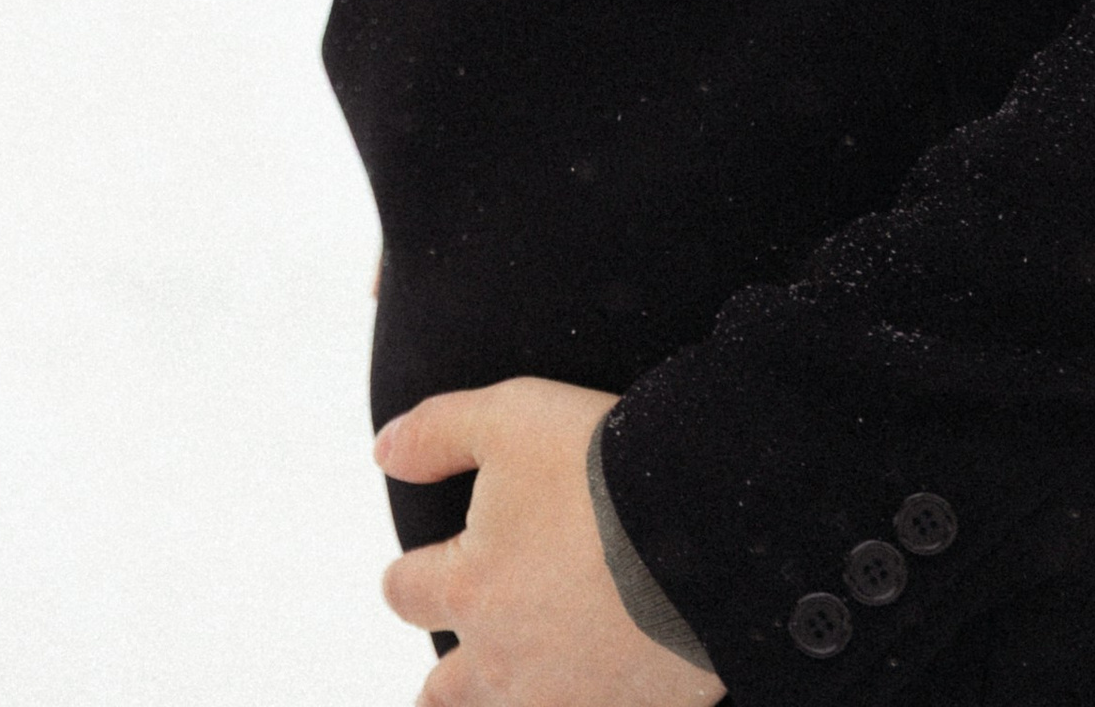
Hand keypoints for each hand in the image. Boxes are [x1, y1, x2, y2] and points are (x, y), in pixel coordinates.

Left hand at [378, 378, 725, 706]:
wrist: (710, 521)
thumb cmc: (605, 464)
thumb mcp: (511, 417)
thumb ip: (436, 432)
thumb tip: (383, 453)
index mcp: (469, 589)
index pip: (405, 593)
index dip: (408, 577)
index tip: (413, 572)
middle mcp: (503, 659)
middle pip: (442, 691)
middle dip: (440, 680)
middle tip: (439, 681)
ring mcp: (565, 697)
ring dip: (498, 700)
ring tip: (508, 690)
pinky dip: (581, 704)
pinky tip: (588, 687)